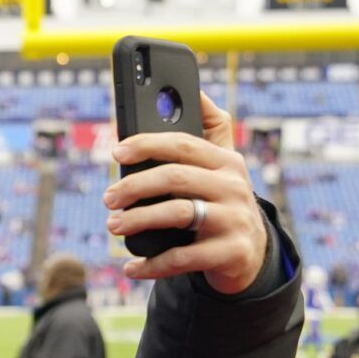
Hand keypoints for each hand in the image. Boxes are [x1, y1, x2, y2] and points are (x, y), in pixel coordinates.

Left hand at [103, 91, 268, 294]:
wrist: (250, 255)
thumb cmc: (222, 202)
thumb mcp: (221, 166)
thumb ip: (208, 129)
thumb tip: (195, 89)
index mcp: (227, 161)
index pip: (183, 143)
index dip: (147, 144)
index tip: (116, 151)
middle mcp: (234, 187)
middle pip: (175, 178)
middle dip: (135, 186)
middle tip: (108, 198)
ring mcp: (234, 220)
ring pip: (178, 214)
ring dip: (139, 221)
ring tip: (114, 226)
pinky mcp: (230, 253)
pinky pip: (183, 257)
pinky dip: (153, 264)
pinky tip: (131, 268)